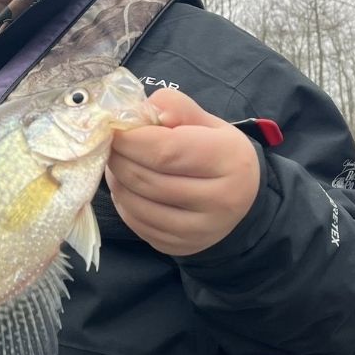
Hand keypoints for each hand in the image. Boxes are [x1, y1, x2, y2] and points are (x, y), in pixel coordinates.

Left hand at [105, 88, 259, 255]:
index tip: (114, 129)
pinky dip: (124, 203)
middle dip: (119, 158)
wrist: (242, 200)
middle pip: (146, 179)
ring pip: (136, 204)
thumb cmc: (218, 152)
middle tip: (112, 145)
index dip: (131, 139)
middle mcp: (220, 201)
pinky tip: (130, 187)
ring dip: (117, 181)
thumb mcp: (207, 122)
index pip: (166, 151)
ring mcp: (200, 230)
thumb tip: (145, 111)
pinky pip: (136, 224)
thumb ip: (177, 108)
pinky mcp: (181, 246)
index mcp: (228, 160)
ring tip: (119, 164)